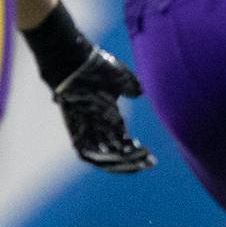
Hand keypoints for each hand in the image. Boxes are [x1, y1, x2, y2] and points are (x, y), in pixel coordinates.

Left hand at [51, 47, 155, 173]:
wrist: (74, 62)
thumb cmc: (97, 67)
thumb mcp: (120, 77)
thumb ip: (131, 86)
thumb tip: (140, 93)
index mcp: (110, 116)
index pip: (124, 140)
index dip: (136, 151)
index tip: (151, 159)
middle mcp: (99, 125)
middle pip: (115, 151)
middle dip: (131, 160)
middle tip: (146, 162)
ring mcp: (87, 128)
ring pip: (102, 155)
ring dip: (117, 162)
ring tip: (134, 164)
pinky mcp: (75, 128)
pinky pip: (84, 151)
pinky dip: (97, 158)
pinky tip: (114, 161)